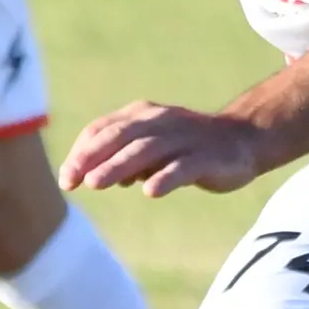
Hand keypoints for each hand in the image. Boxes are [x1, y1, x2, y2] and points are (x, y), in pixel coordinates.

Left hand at [61, 99, 268, 197]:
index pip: (103, 130)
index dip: (82, 152)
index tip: (66, 179)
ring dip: (119, 166)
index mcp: (142, 116)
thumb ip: (121, 158)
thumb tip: (90, 177)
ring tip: (95, 183)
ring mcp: (184, 138)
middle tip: (71, 180)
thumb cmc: (186, 145)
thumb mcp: (150, 146)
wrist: (242, 139)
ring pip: (147, 150)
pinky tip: (151, 191)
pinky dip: (167, 177)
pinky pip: (184, 166)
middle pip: (120, 137)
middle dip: (93, 157)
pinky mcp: (207, 157)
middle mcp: (160, 122)